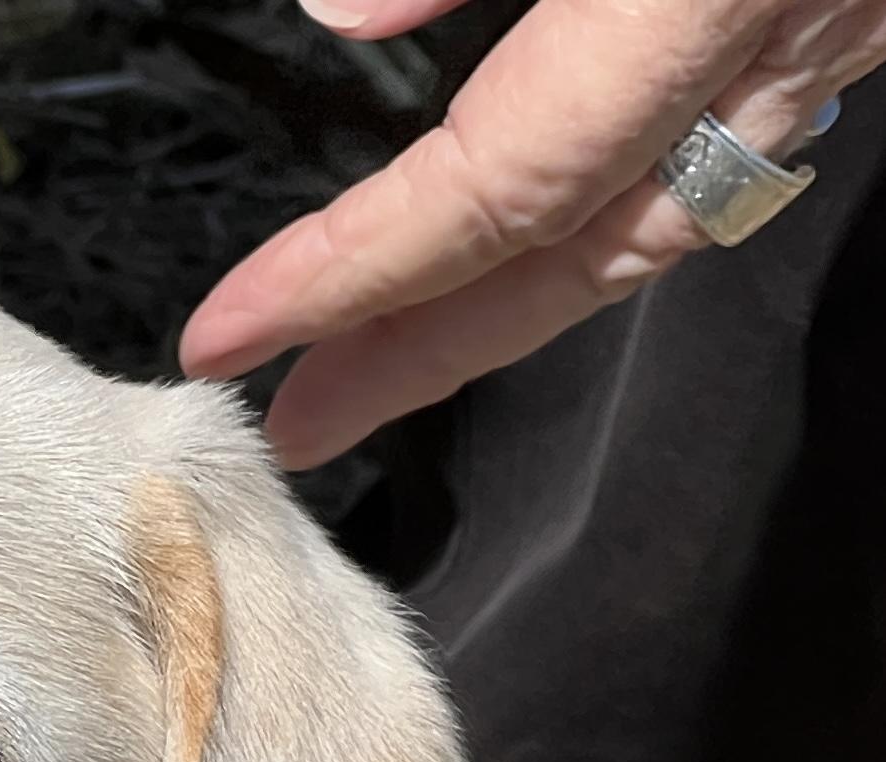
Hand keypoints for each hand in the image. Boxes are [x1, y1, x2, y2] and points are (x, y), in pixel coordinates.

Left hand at [180, 0, 883, 467]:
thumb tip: (350, 10)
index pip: (495, 188)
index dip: (350, 278)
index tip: (233, 332)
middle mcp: (785, 27)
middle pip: (575, 255)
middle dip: (420, 354)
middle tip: (300, 423)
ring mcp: (841, 24)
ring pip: (652, 217)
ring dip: (506, 302)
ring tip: (385, 354)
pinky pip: (712, 140)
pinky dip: (600, 205)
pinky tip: (526, 218)